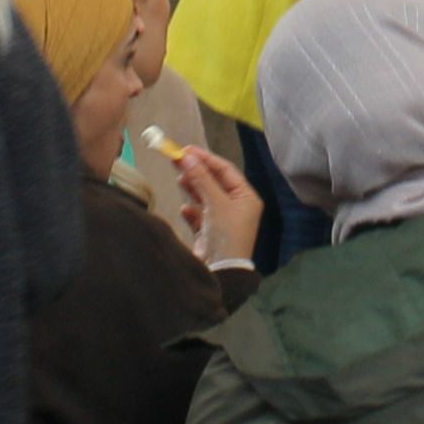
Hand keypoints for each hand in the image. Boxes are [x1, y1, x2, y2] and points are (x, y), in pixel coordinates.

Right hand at [175, 143, 263, 265]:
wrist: (221, 272)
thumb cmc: (226, 236)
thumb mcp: (216, 203)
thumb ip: (201, 179)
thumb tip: (187, 157)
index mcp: (246, 198)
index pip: (225, 170)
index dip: (206, 159)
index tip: (186, 150)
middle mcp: (237, 207)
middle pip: (214, 182)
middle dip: (197, 171)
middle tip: (177, 159)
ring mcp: (223, 221)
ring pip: (205, 197)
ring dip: (193, 188)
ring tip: (179, 179)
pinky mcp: (210, 234)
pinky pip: (199, 216)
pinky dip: (192, 211)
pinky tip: (185, 209)